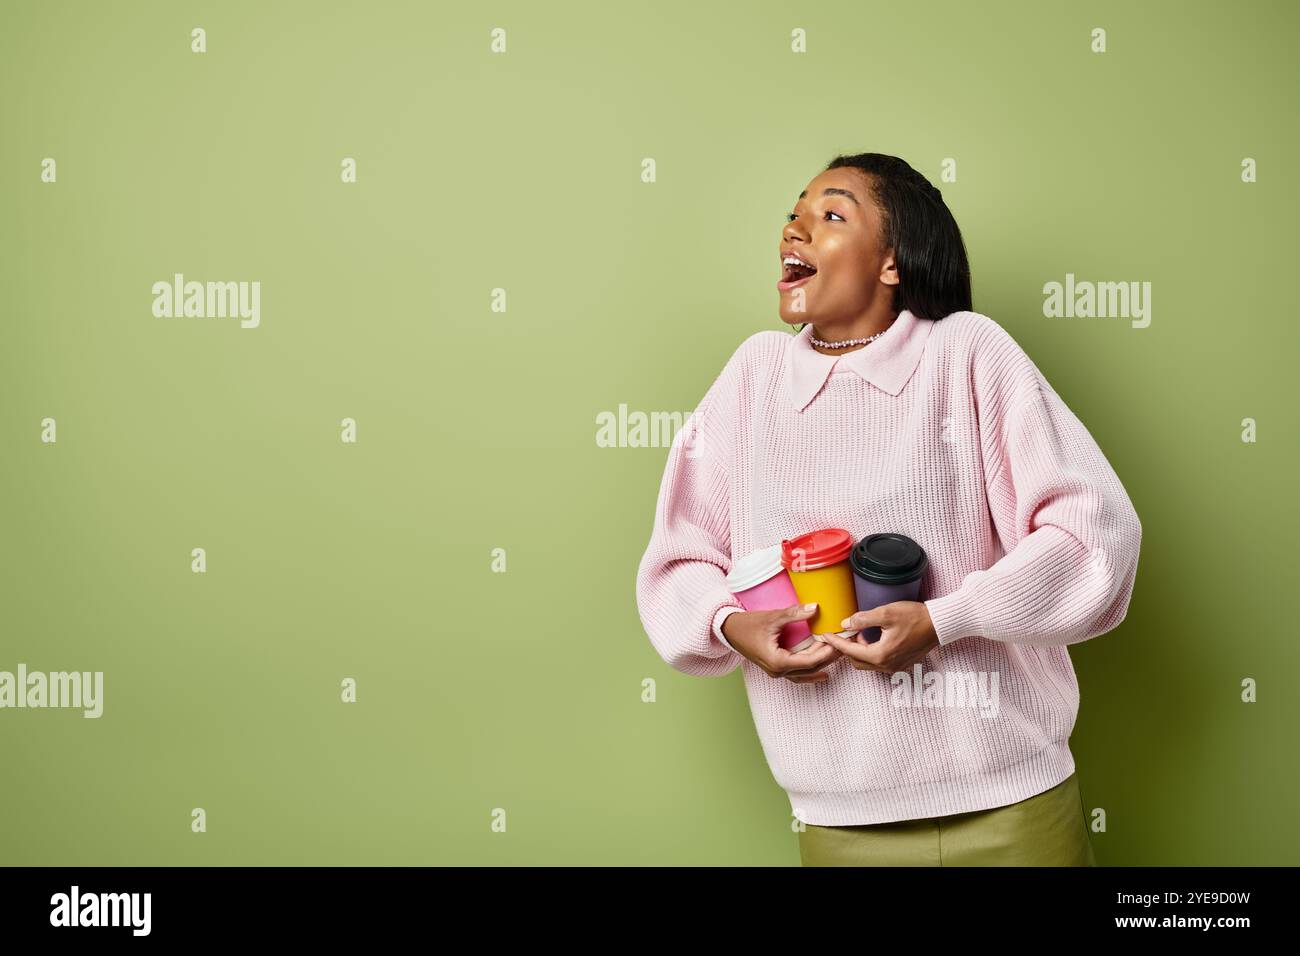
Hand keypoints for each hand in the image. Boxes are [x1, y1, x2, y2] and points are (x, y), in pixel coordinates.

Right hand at [721, 603, 842, 683]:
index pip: (810, 661)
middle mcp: (778, 671)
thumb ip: (793, 613)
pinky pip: (798, 674)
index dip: (827, 651)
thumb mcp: (771, 617)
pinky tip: (822, 670)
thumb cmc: (746, 625)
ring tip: (837, 655)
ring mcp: (776, 672)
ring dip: (821, 664)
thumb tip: (815, 608)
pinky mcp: (776, 668)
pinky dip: (811, 671)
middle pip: (811, 669)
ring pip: (805, 674)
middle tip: (844, 645)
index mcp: (778, 662)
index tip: (839, 641)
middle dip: (828, 657)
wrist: (728, 631)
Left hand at [816, 601, 938, 673]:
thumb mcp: (886, 613)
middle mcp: (887, 666)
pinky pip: (878, 662)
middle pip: (856, 661)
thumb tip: (846, 623)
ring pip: (867, 663)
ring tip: (860, 633)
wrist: (940, 624)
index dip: (835, 642)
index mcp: (880, 655)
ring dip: (859, 650)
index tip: (824, 636)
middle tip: (844, 632)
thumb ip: (863, 619)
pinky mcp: (901, 664)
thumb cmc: (915, 617)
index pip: (850, 650)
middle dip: (847, 648)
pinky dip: (870, 653)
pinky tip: (872, 638)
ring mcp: (895, 667)